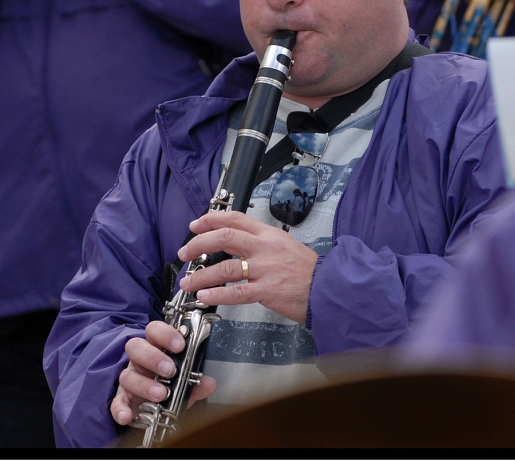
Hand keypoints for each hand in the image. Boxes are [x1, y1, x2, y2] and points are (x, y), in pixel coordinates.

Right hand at [111, 321, 216, 426]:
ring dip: (144, 385)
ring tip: (160, 395)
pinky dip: (120, 410)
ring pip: (127, 375)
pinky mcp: (122, 400)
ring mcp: (129, 379)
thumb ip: (196, 383)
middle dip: (153, 357)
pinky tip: (128, 416)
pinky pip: (116, 403)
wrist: (154, 409)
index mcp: (155, 349)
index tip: (180, 345)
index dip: (165, 334)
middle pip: (135, 347)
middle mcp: (139, 361)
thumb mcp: (185, 384)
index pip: (154, 330)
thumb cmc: (169, 386)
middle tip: (170, 370)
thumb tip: (209, 383)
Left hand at [178, 211, 318, 323]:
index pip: (235, 219)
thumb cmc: (308, 271)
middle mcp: (264, 248)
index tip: (195, 225)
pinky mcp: (266, 290)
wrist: (329, 288)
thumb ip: (261, 244)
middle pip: (224, 237)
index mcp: (268, 235)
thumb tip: (237, 245)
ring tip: (188, 282)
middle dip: (199, 243)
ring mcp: (265, 269)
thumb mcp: (285, 246)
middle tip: (185, 252)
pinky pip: (236, 291)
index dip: (211, 220)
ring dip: (201, 275)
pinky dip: (216, 293)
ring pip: (224, 266)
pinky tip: (204, 296)